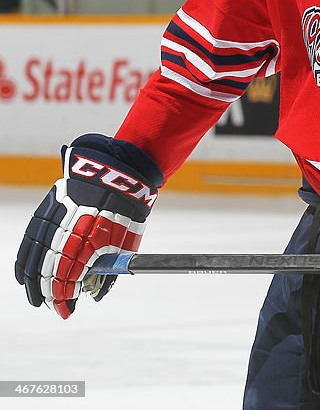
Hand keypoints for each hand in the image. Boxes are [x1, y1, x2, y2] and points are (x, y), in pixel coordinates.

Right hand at [14, 134, 162, 318]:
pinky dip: (25, 259)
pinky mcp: (46, 211)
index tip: (67, 312)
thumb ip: (108, 271)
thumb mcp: (125, 245)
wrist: (118, 175)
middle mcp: (64, 234)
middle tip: (52, 306)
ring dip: (32, 280)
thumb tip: (96, 295)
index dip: (64, 298)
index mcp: (86, 243)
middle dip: (48, 292)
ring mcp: (53, 222)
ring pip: (33, 257)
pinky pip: (29, 240)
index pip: (66, 279)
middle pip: (47, 270)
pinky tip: (24, 273)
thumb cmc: (126, 212)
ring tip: (34, 297)